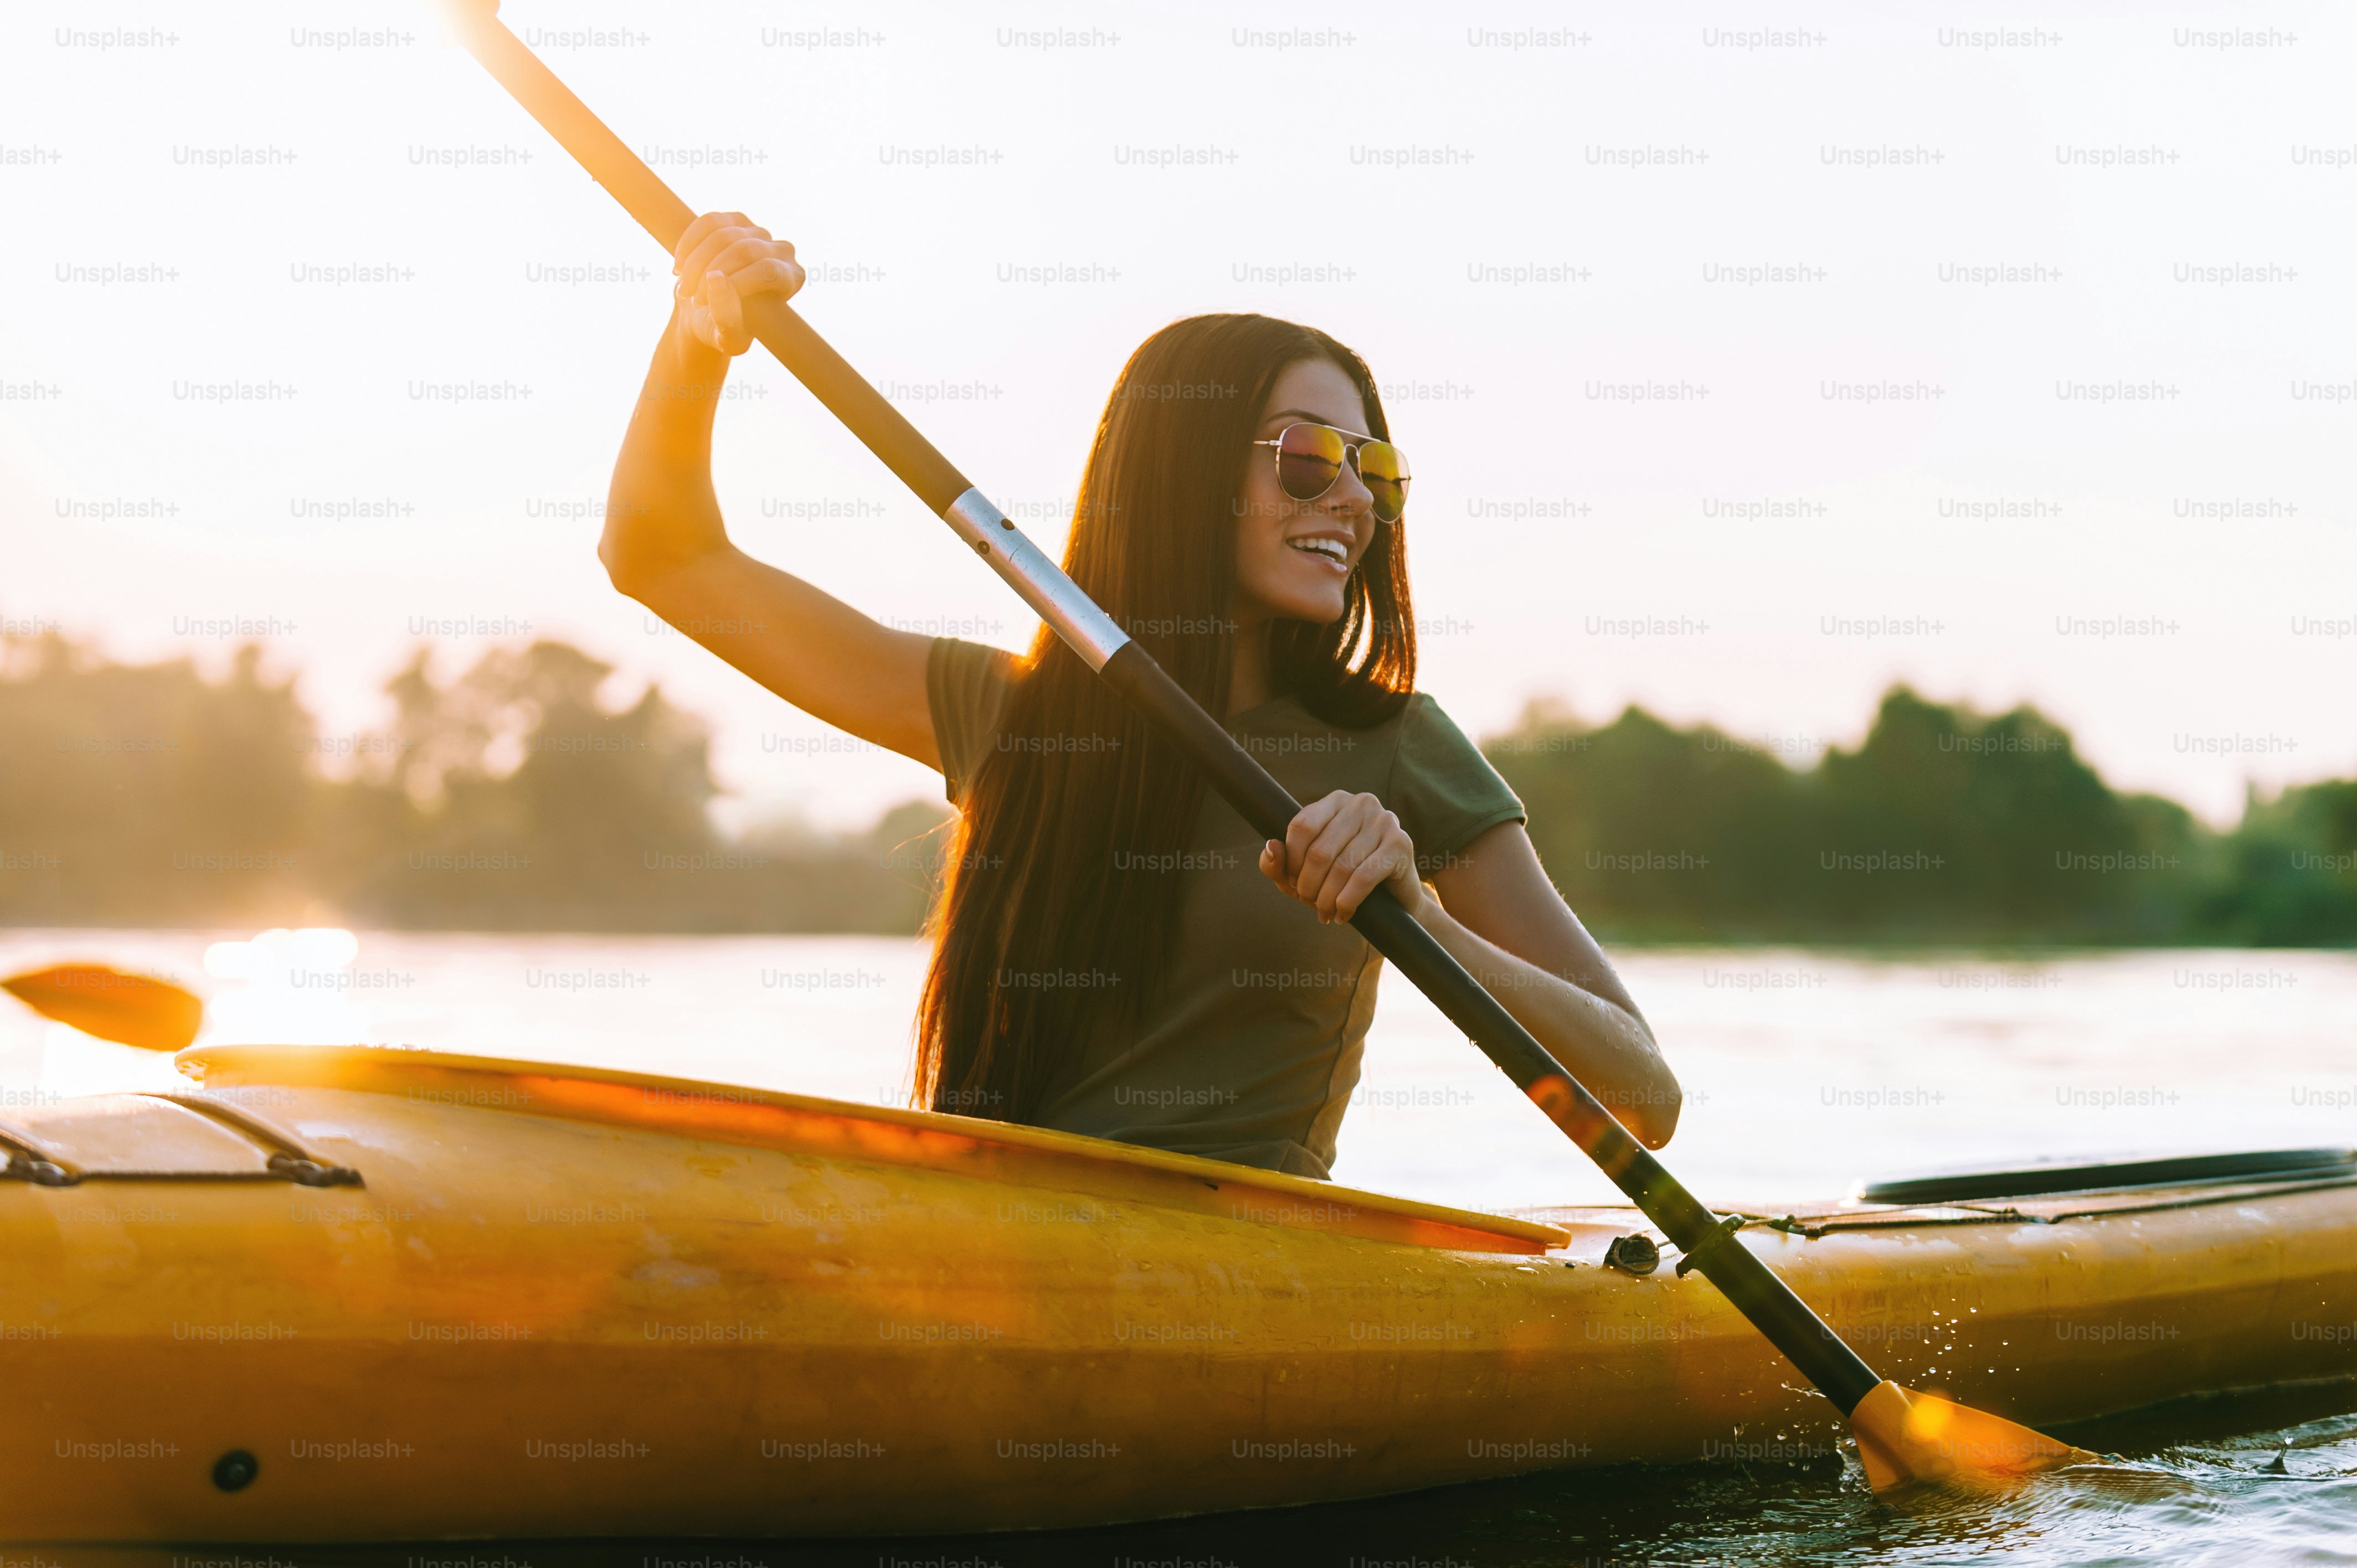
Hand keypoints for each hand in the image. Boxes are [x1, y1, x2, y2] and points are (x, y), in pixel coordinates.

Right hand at [670, 211, 805, 355]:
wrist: (707, 313)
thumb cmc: (724, 330)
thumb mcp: (728, 338)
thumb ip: (727, 320)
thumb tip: (715, 278)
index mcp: (791, 279)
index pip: (768, 271)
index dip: (736, 283)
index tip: (705, 302)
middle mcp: (781, 251)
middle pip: (744, 250)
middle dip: (709, 273)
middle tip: (690, 296)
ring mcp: (758, 232)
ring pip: (724, 235)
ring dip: (695, 262)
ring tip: (684, 286)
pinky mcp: (735, 220)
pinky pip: (709, 221)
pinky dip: (689, 244)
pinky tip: (679, 266)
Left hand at [1258, 790, 1427, 923]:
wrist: (1394, 899)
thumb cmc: (1343, 882)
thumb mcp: (1303, 874)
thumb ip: (1279, 863)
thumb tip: (1271, 848)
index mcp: (1335, 801)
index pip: (1301, 826)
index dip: (1291, 860)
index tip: (1293, 882)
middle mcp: (1361, 803)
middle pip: (1319, 850)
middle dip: (1309, 885)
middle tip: (1311, 902)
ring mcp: (1384, 821)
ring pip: (1341, 866)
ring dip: (1328, 898)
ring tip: (1326, 912)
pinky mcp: (1400, 844)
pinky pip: (1363, 877)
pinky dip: (1348, 901)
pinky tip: (1344, 913)